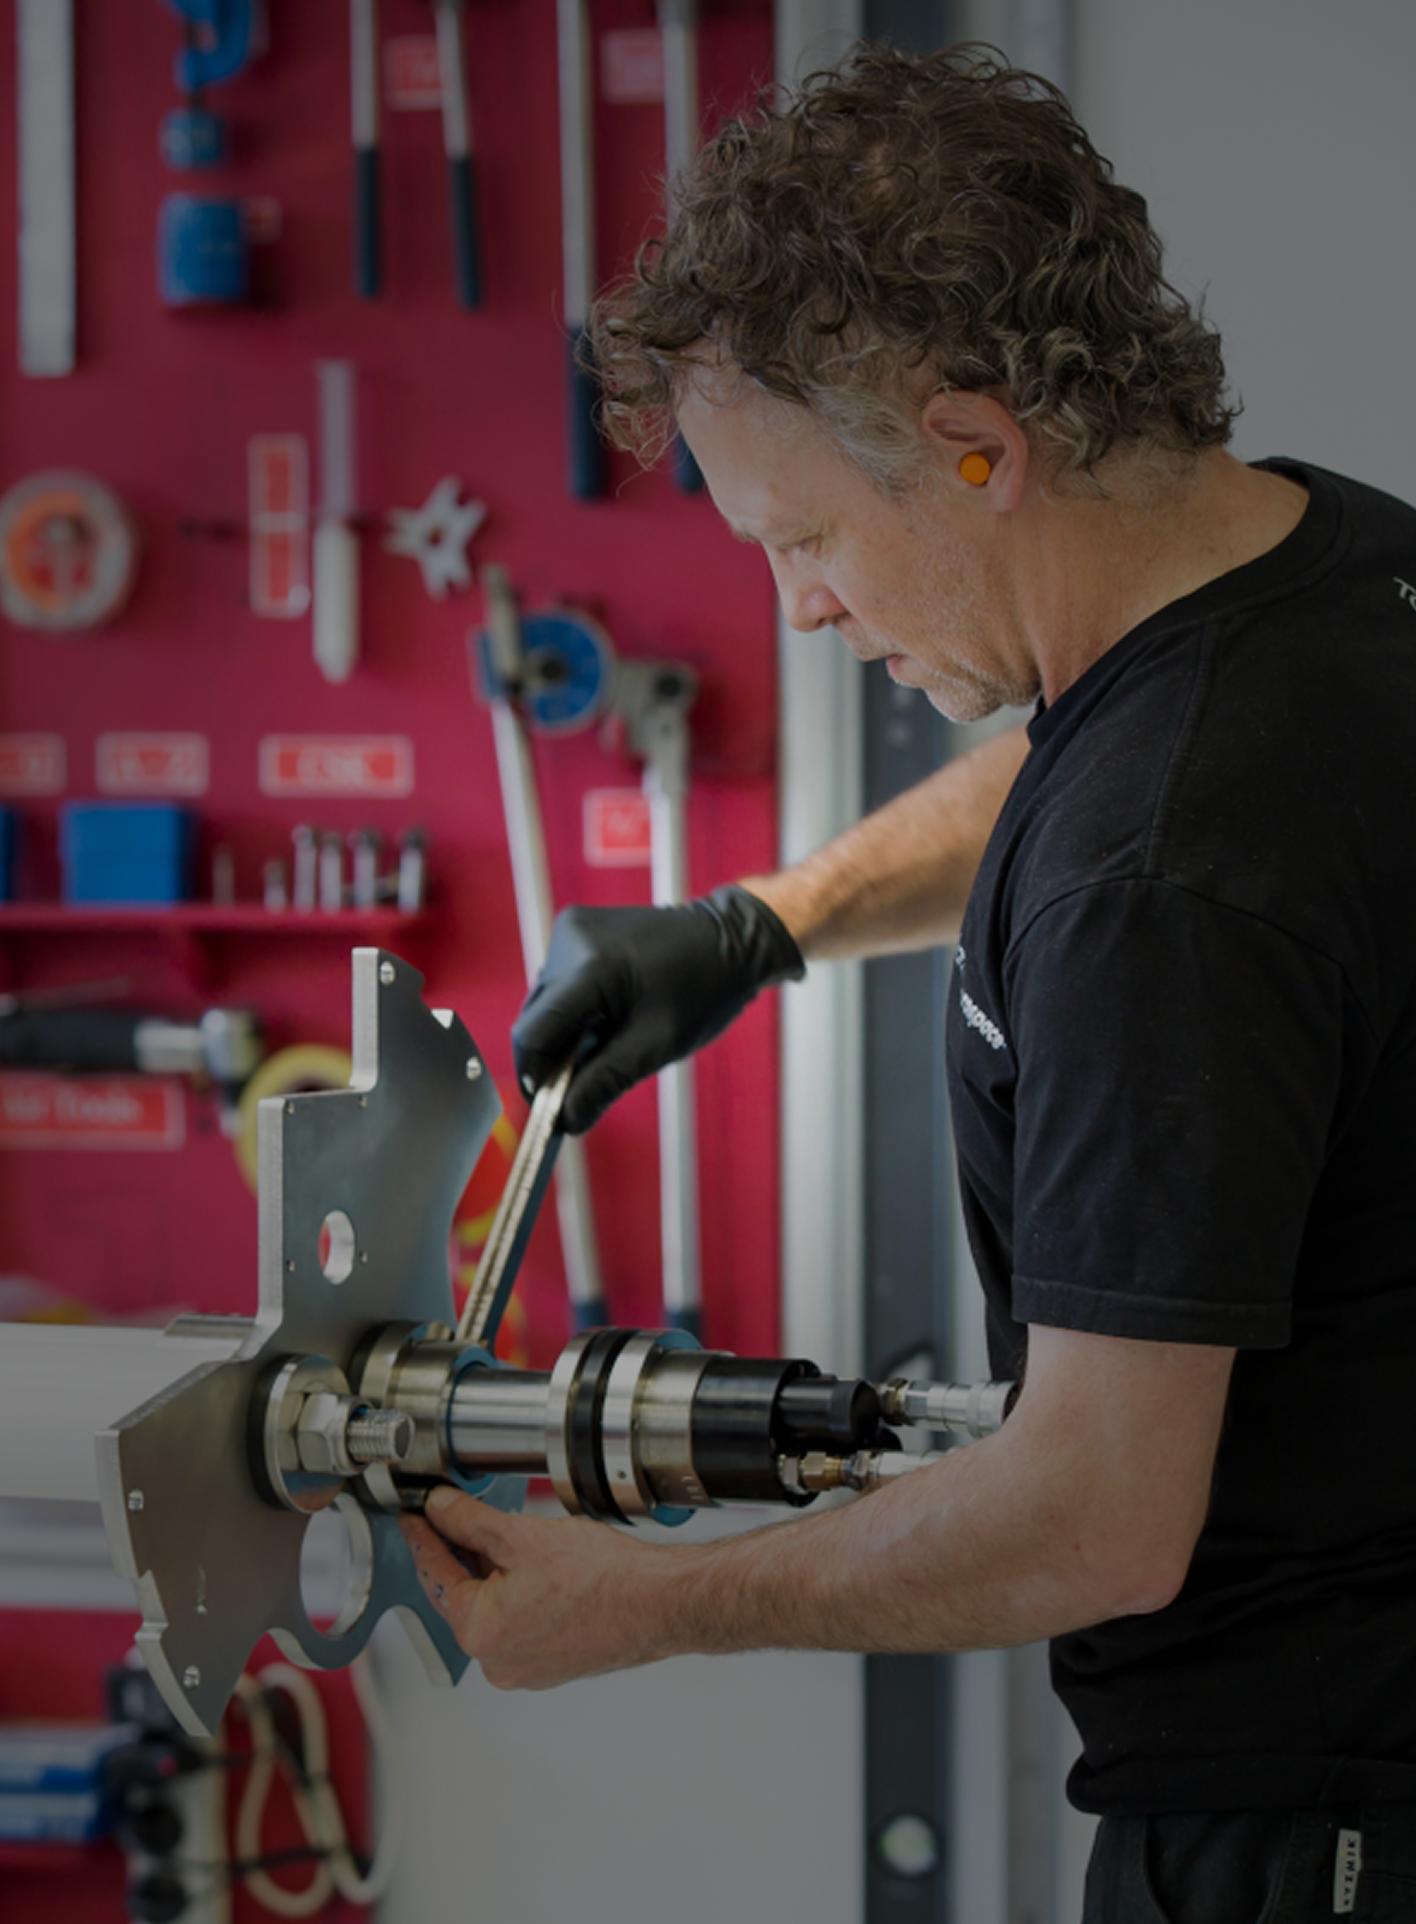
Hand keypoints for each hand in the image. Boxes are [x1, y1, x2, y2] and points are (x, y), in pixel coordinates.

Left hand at [400, 1487, 686, 1689]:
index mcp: (479, 1631)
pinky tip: (532, 1569)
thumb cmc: (602, 1577)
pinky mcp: (550, 1666)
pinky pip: (518, 1625)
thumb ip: (471, 1521)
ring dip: (490, 1575)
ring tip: (504, 1537)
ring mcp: (524, 1668)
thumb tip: (440, 1508)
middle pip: (461, 1596)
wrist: (658, 1604)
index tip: (415, 1516)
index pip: (435, 1574)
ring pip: (491, 1611)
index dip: (423, 1537)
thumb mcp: (523, 1535)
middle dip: (459, 1554)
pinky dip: (516, 1596)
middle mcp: (496, 1661)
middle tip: (457, 1515)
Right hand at [511, 885, 804, 1133]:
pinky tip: (604, 1017)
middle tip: (580, 1087)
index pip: (534, 1032)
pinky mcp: (576, 927)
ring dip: (563, 1032)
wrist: (730, 940)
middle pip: (534, 1018)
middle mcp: (570, 940)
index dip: (535, 1075)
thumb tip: (566, 1121)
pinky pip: (558, 981)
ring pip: (543, 1002)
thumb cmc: (703, 991)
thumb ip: (604, 1082)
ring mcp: (571, 929)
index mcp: (591, 967)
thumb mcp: (655, 1046)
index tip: (551, 1107)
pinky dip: (573, 1008)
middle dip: (551, 1058)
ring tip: (604, 1045)